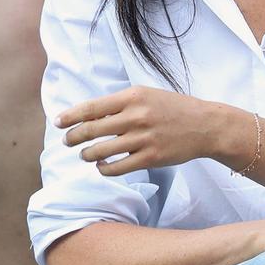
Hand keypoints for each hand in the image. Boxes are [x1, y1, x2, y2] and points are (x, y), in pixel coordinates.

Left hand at [57, 86, 230, 175]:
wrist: (206, 125)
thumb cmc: (174, 108)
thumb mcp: (148, 95)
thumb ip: (120, 104)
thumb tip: (86, 115)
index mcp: (134, 97)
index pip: (90, 108)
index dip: (69, 117)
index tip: (58, 123)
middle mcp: (137, 116)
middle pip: (90, 131)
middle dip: (72, 138)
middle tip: (68, 141)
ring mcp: (144, 138)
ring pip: (99, 152)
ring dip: (86, 155)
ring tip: (87, 154)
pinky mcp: (150, 158)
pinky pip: (115, 168)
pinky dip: (103, 169)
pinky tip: (103, 166)